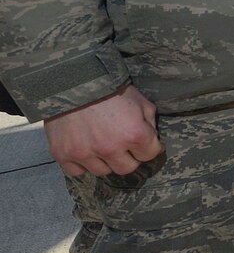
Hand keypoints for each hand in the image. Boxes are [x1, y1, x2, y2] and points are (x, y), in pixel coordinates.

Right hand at [45, 86, 161, 177]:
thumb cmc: (110, 89)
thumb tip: (151, 140)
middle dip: (129, 157)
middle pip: (127, 168)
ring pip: (103, 171)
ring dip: (105, 161)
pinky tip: (85, 149)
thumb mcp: (140, 101)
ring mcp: (84, 153)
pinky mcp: (62, 154)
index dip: (149, 146)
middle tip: (123, 144)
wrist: (73, 81)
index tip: (143, 141)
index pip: (150, 155)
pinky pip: (77, 171)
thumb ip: (149, 124)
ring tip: (102, 143)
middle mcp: (109, 148)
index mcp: (133, 134)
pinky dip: (82, 163)